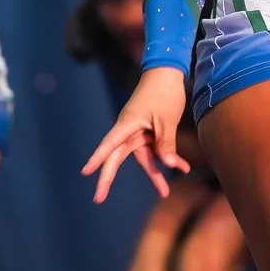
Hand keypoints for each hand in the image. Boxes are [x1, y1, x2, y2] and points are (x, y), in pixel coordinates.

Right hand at [82, 66, 190, 201]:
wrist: (169, 72)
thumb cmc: (164, 92)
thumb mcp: (166, 120)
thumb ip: (166, 144)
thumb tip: (170, 165)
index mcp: (128, 124)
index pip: (109, 145)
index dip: (97, 159)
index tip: (85, 172)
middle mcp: (129, 130)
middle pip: (116, 157)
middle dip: (108, 178)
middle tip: (98, 199)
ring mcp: (139, 131)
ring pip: (143, 158)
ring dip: (155, 173)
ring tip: (164, 192)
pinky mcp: (149, 130)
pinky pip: (155, 149)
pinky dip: (168, 157)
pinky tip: (183, 167)